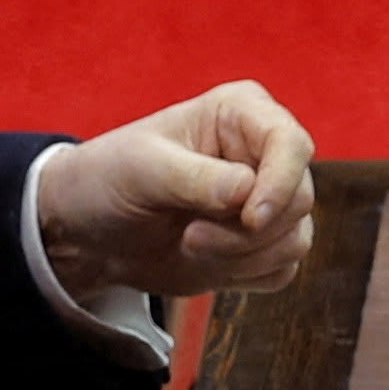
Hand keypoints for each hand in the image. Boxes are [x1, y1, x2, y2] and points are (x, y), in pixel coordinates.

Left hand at [36, 81, 315, 301]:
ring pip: (295, 239)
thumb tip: (248, 193)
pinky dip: (246, 276)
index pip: (291, 145)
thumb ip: (197, 179)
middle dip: (247, 232)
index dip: (280, 184)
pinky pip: (282, 269)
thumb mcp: (143, 170)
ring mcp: (265, 200)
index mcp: (242, 113)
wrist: (89, 230)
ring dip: (242, 257)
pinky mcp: (260, 244)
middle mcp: (263, 153)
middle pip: (299, 198)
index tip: (250, 218)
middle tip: (191, 237)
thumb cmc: (110, 178)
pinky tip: (205, 262)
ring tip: (189, 245)